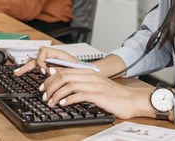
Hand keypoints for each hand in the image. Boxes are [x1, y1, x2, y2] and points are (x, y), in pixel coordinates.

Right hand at [14, 46, 77, 75]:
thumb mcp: (71, 68)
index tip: (45, 71)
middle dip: (27, 65)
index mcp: (58, 53)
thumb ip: (59, 69)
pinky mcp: (52, 67)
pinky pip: (40, 66)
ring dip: (27, 67)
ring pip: (36, 61)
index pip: (43, 51)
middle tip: (18, 72)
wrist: (88, 73)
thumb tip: (50, 71)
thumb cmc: (83, 69)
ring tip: (18, 72)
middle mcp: (54, 56)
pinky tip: (28, 73)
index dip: (41, 61)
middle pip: (36, 56)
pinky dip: (33, 70)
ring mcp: (52, 61)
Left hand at [14, 47, 151, 118]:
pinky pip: (80, 95)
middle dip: (50, 86)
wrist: (131, 100)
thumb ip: (82, 84)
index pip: (64, 71)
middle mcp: (90, 76)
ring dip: (56, 94)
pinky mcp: (98, 95)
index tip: (43, 87)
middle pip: (63, 76)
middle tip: (44, 96)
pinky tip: (63, 104)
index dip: (50, 78)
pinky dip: (69, 99)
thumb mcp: (96, 86)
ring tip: (51, 102)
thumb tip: (65, 88)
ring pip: (69, 84)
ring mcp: (94, 85)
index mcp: (88, 72)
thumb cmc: (114, 95)